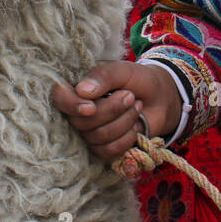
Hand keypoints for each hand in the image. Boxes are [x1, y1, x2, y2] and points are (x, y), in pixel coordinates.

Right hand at [51, 60, 182, 160]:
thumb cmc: (139, 80)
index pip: (59, 98)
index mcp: (79, 87)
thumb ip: (104, 75)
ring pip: (96, 137)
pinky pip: (108, 151)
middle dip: (111, 111)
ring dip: (123, 122)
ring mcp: (90, 132)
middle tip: (130, 96)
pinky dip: (126, 139)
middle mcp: (79, 111)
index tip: (91, 107)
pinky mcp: (103, 148)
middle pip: (81, 122)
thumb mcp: (124, 70)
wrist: (161, 98)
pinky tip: (136, 126)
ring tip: (136, 107)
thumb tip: (82, 91)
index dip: (71, 105)